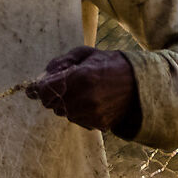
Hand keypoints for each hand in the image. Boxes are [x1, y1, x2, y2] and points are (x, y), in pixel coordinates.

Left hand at [26, 47, 140, 136]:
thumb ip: (60, 63)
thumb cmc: (110, 64)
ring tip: (84, 92)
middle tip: (67, 86)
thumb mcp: (85, 54)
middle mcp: (84, 98)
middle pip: (52, 104)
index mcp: (80, 77)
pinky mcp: (97, 124)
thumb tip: (41, 76)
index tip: (37, 87)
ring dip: (67, 104)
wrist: (140, 83)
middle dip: (54, 95)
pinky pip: (77, 120)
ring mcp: (91, 113)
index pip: (45, 90)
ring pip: (63, 113)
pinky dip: (79, 112)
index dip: (39, 88)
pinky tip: (92, 102)